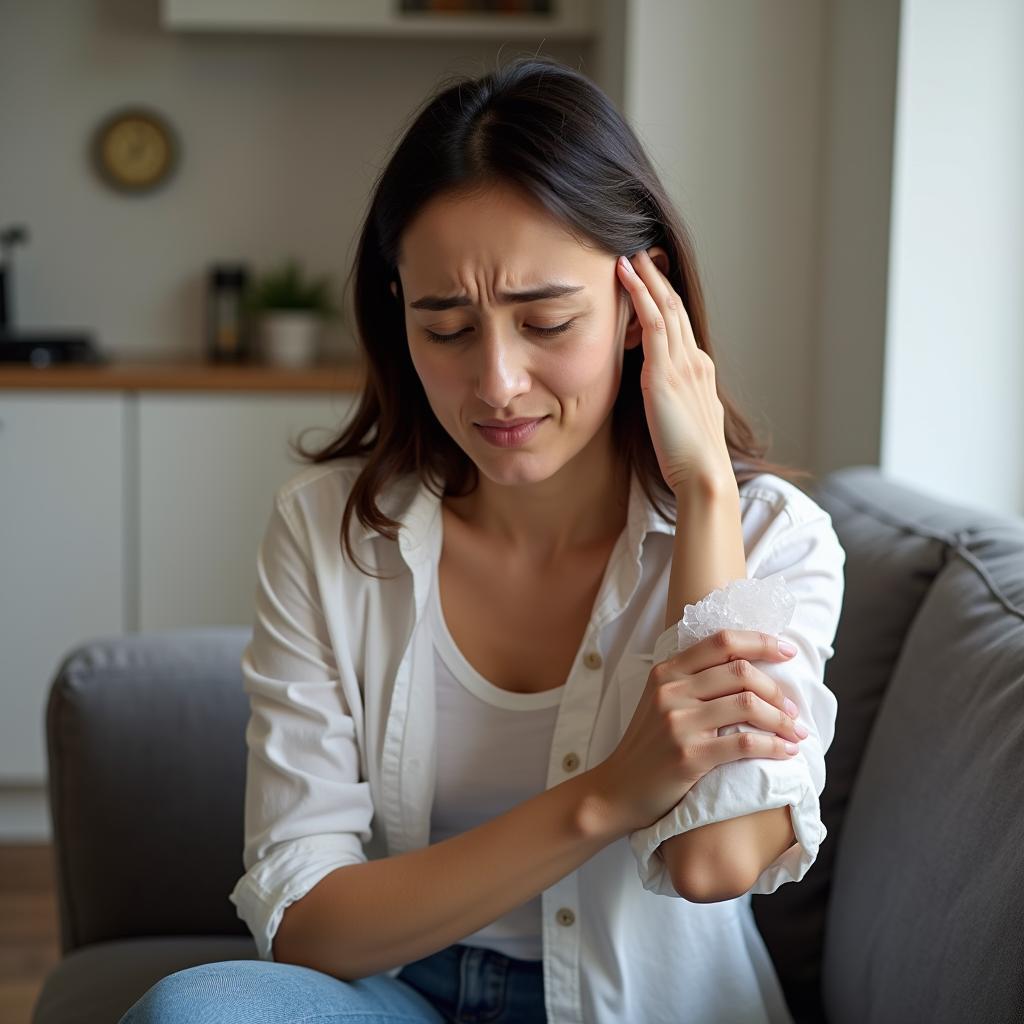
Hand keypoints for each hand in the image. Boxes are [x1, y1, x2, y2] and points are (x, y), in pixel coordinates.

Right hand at [591, 629, 805, 834]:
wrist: (619, 789)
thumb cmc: (649, 745)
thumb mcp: (661, 701)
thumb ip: (693, 681)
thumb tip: (749, 667)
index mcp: (667, 671)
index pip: (722, 641)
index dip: (761, 642)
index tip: (787, 652)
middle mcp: (671, 691)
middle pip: (741, 671)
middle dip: (777, 689)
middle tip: (794, 708)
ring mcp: (678, 722)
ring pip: (748, 705)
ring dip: (782, 719)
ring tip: (796, 732)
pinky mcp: (688, 755)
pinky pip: (744, 743)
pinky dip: (774, 746)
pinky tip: (787, 752)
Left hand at [616, 249, 731, 494]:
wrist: (704, 474)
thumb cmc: (690, 460)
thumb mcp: (684, 422)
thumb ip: (674, 402)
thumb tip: (661, 397)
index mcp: (700, 372)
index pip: (681, 327)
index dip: (666, 301)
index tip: (653, 281)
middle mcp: (694, 361)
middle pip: (676, 308)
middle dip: (658, 279)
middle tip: (642, 252)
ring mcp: (682, 363)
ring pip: (665, 307)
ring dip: (647, 277)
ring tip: (630, 254)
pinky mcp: (665, 372)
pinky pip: (652, 322)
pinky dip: (639, 293)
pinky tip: (625, 274)